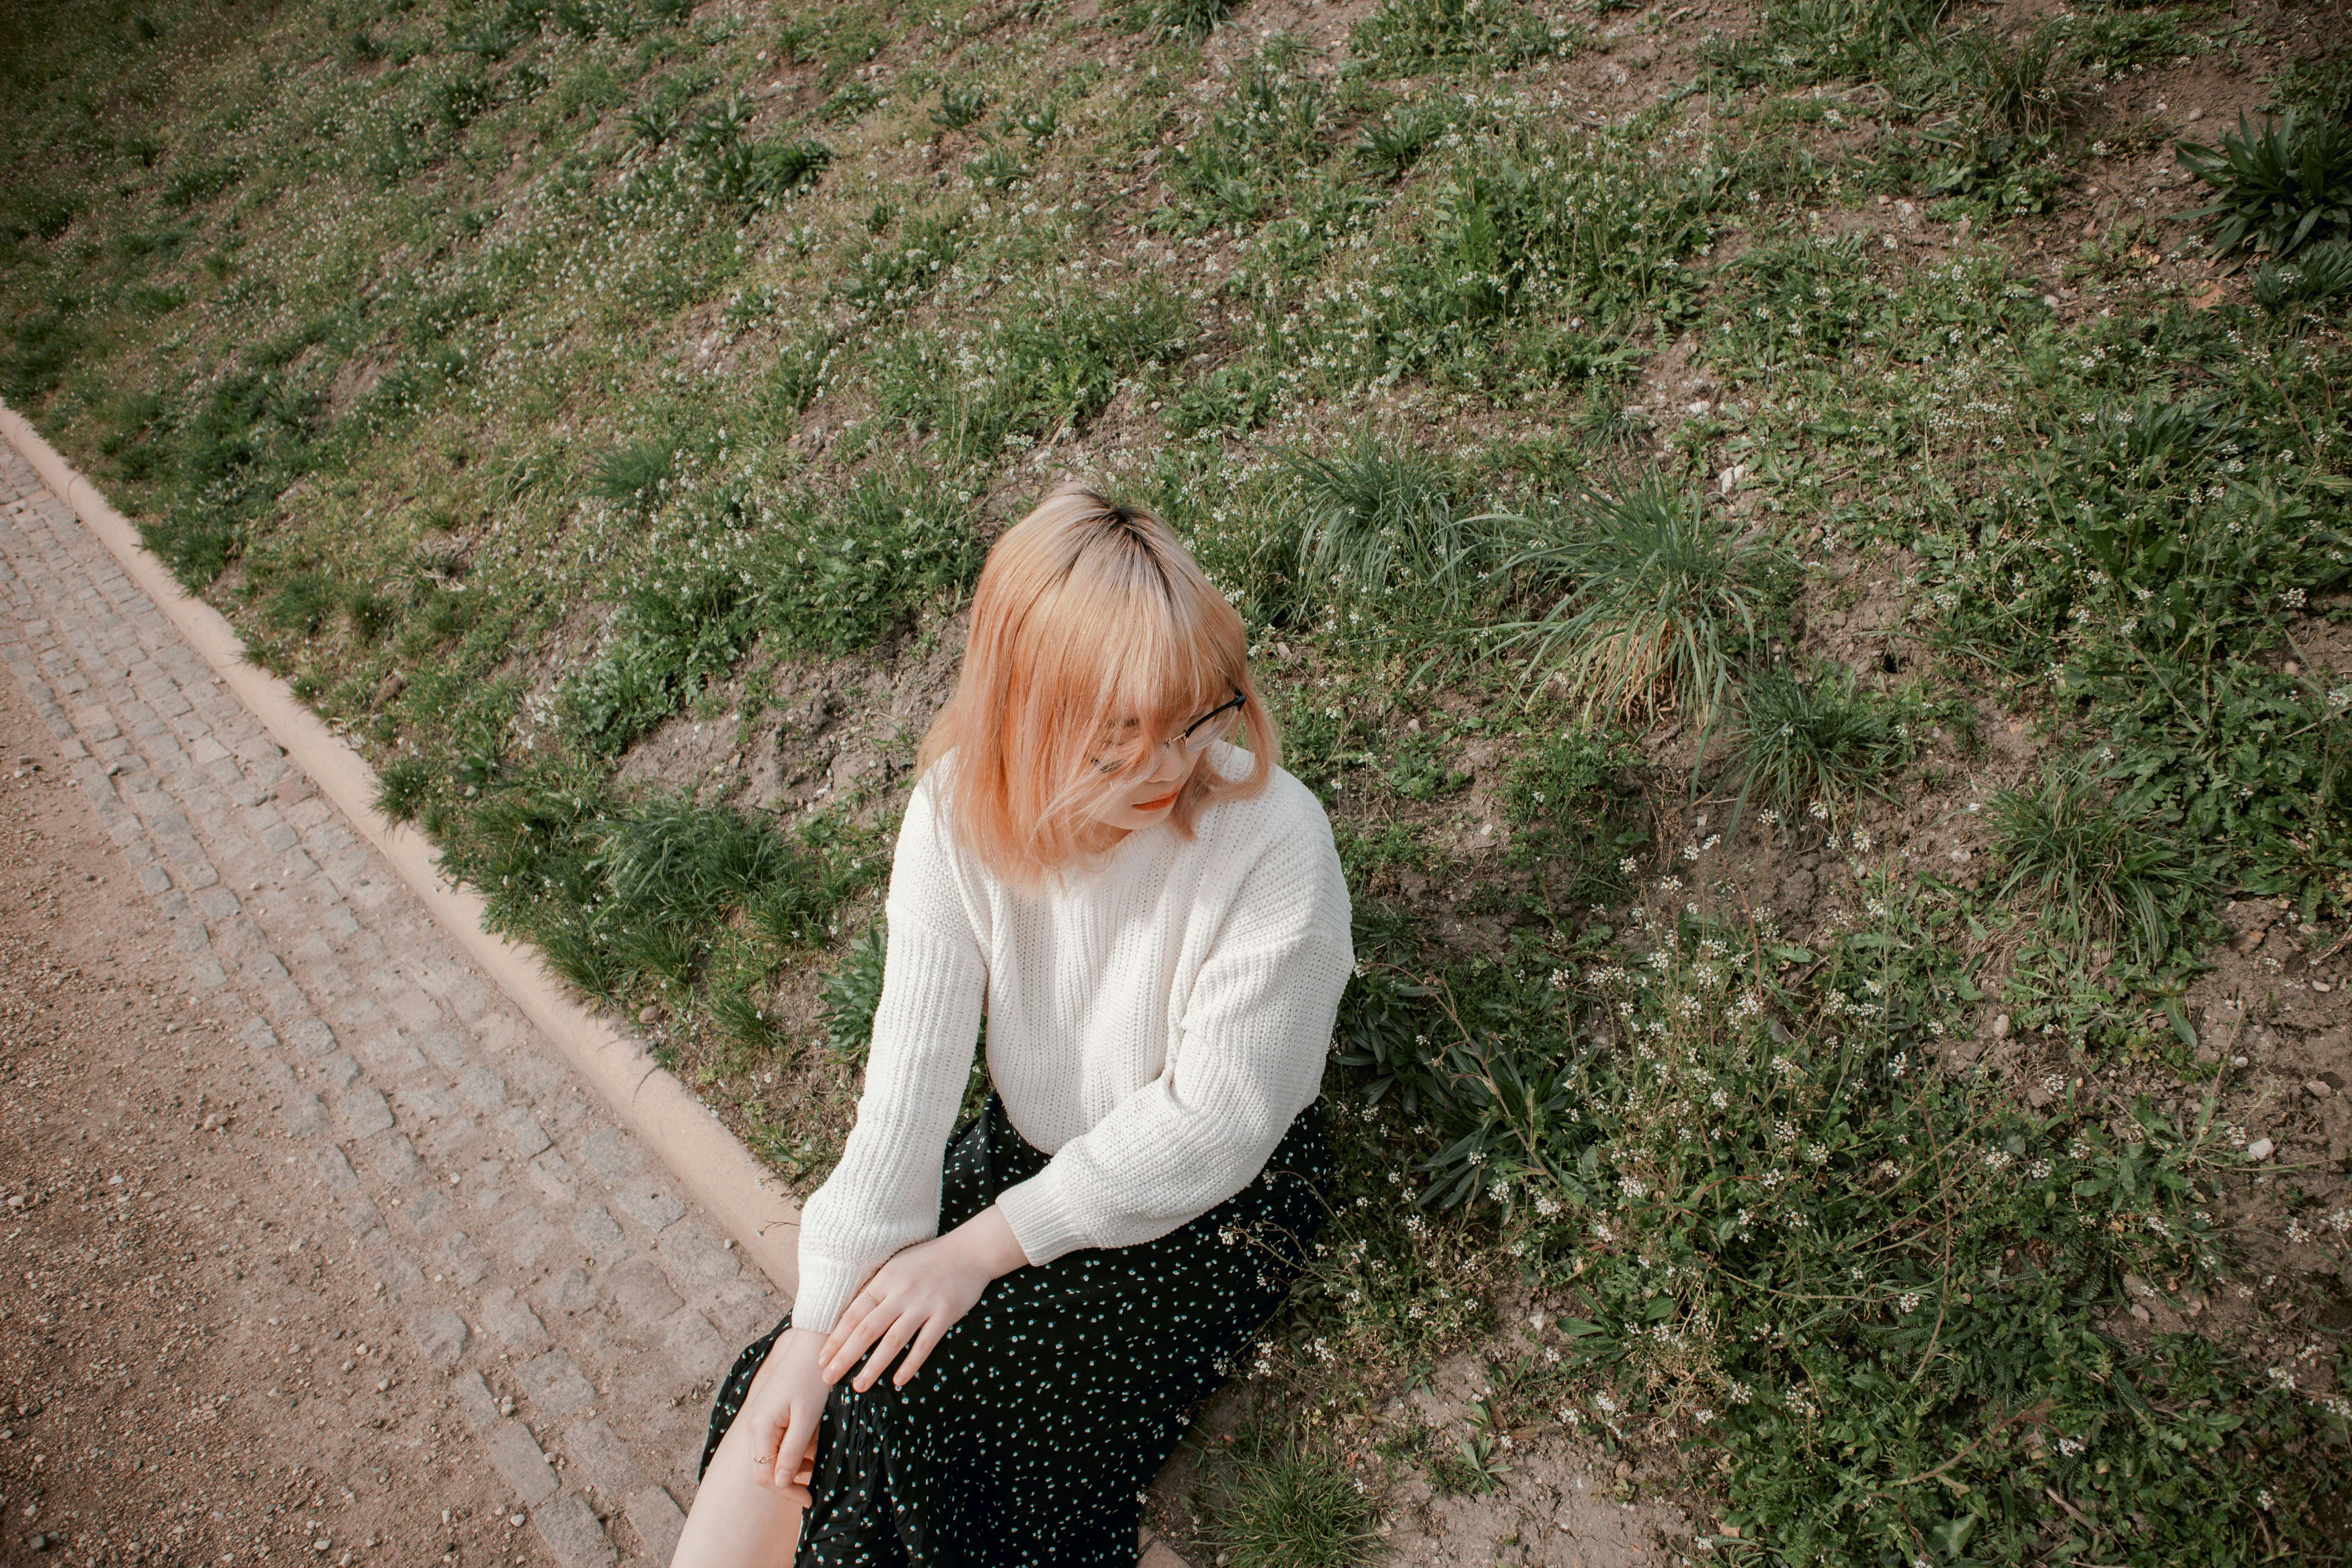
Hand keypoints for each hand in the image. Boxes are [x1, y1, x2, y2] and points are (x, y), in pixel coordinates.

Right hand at [735, 1326, 831, 1500]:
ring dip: (794, 1461)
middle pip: (764, 1467)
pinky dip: (794, 1446)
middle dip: (790, 1479)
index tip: (809, 1499)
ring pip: (771, 1454)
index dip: (786, 1491)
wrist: (813, 1343)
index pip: (764, 1475)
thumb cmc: (813, 1378)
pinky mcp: (768, 1411)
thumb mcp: (808, 1418)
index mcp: (760, 1427)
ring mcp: (759, 1417)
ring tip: (818, 1453)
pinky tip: (813, 1438)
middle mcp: (753, 1424)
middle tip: (815, 1482)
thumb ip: (793, 1452)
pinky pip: (777, 1439)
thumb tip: (780, 1482)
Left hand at [820, 1204, 1028, 1391]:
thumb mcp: (896, 1265)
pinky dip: (911, 1363)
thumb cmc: (928, 1259)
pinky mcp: (945, 1314)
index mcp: (885, 1280)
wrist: (970, 1251)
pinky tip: (898, 1381)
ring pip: (893, 1341)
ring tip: (858, 1386)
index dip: (836, 1339)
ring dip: (873, 1366)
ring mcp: (924, 1304)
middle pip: (867, 1330)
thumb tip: (848, 1314)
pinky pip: (925, 1344)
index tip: (822, 1359)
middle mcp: (901, 1292)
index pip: (853, 1314)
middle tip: (828, 1378)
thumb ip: (875, 1288)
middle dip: (845, 1357)